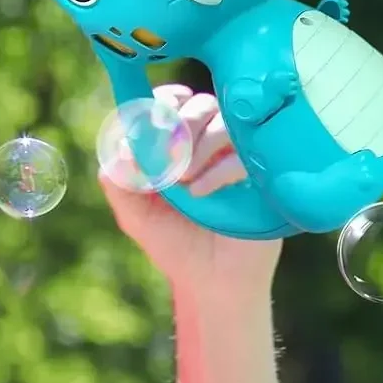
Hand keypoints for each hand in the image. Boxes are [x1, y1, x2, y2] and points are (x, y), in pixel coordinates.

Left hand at [101, 84, 281, 295]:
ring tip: (184, 181)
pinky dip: (218, 168)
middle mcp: (213, 147)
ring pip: (225, 124)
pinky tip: (201, 192)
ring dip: (198, 146)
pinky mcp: (264, 177)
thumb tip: (121, 148)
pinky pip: (245, 154)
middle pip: (202, 105)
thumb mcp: (135, 214)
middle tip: (168, 161)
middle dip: (180, 125)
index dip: (165, 99)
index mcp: (181, 146)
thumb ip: (119, 181)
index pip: (176, 102)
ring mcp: (241, 160)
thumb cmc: (177, 246)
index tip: (157, 114)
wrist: (215, 282)